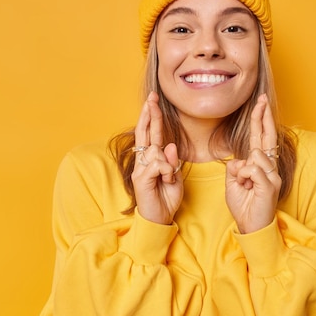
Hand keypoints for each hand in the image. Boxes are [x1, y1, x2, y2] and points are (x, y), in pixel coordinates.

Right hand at [131, 92, 182, 224]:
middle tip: (151, 97)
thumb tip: (170, 145)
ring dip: (169, 166)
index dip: (153, 117)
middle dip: (149, 114)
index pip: (152, 134)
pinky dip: (167, 172)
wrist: (160, 219)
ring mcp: (140, 169)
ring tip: (168, 180)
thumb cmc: (167, 198)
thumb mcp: (176, 178)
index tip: (152, 101)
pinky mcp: (140, 178)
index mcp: (154, 159)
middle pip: (145, 132)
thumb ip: (173, 162)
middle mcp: (144, 161)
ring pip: (158, 152)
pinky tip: (165, 181)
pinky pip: (158, 164)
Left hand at [225, 94, 280, 233]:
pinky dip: (245, 177)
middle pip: (267, 137)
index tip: (260, 104)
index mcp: (260, 166)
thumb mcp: (233, 183)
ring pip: (254, 156)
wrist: (251, 226)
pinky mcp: (271, 184)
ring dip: (242, 171)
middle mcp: (269, 168)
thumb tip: (240, 160)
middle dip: (263, 117)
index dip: (260, 121)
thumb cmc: (244, 205)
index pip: (260, 138)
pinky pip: (253, 169)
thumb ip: (236, 168)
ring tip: (245, 186)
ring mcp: (272, 176)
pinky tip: (248, 188)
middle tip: (262, 99)